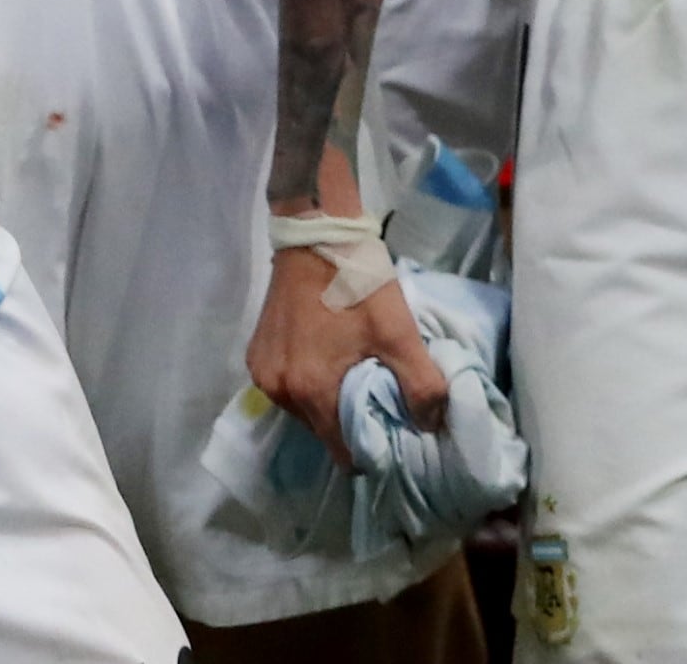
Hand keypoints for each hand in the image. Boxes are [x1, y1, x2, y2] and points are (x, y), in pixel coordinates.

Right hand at [244, 243, 447, 463]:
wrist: (315, 232)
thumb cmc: (356, 283)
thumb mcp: (399, 331)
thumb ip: (421, 386)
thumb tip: (430, 426)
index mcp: (311, 390)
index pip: (344, 453)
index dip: (372, 450)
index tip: (391, 433)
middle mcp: (279, 390)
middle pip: (323, 432)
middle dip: (350, 426)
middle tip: (376, 399)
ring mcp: (263, 372)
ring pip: (303, 411)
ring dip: (326, 402)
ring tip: (351, 376)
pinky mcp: (256, 354)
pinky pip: (286, 386)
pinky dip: (306, 381)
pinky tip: (325, 358)